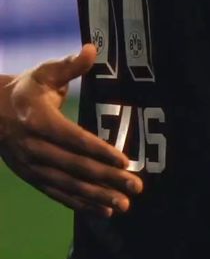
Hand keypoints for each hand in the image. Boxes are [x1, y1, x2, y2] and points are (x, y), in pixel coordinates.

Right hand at [0, 46, 142, 216]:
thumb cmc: (25, 90)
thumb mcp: (44, 73)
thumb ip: (70, 65)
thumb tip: (94, 48)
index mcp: (38, 120)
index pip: (73, 139)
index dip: (99, 150)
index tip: (124, 160)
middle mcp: (34, 147)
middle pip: (75, 166)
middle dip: (107, 178)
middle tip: (135, 186)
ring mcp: (32, 166)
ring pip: (69, 185)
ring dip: (98, 196)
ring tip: (124, 205)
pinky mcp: (32, 177)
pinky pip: (59, 194)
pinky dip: (81, 204)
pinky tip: (103, 211)